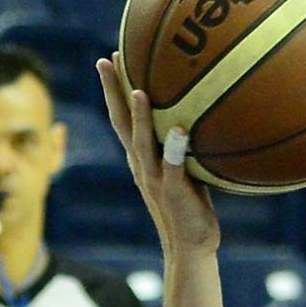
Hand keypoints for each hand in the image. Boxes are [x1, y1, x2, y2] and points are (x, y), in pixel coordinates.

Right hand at [97, 56, 219, 257]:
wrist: (190, 249)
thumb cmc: (191, 208)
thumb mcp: (185, 170)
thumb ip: (185, 145)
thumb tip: (199, 113)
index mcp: (142, 159)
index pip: (123, 118)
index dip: (116, 89)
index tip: (111, 57)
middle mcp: (142, 166)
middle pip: (122, 124)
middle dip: (113, 92)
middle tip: (106, 60)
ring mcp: (156, 180)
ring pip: (142, 144)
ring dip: (141, 117)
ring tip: (141, 90)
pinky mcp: (175, 194)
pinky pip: (174, 168)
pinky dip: (175, 149)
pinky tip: (180, 129)